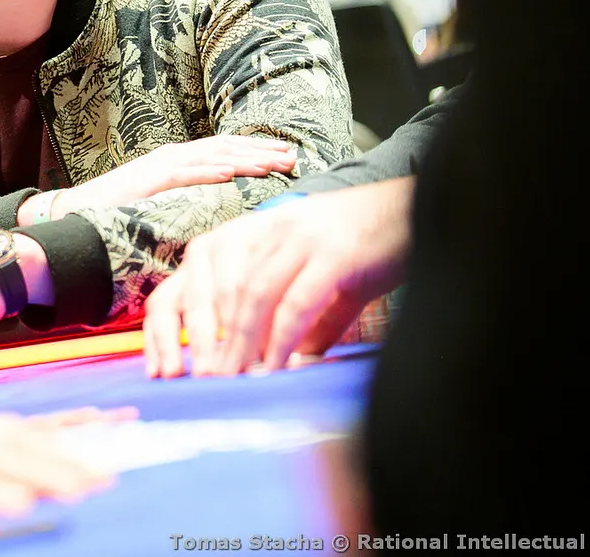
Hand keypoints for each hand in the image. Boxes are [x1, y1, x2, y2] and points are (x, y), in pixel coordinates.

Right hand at [52, 135, 297, 213]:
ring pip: (211, 157)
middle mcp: (174, 155)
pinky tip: (229, 172)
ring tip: (272, 163)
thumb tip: (221, 204)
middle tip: (293, 156)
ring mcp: (161, 165)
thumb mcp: (164, 199)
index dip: (257, 150)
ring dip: (244, 158)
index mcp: (180, 158)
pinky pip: (182, 174)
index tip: (287, 156)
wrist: (77, 210)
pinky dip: (207, 171)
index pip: (227, 150)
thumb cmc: (120, 208)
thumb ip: (190, 196)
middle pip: (226, 148)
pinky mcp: (147, 179)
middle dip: (261, 152)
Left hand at [143, 178, 411, 377]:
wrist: (423, 206)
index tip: (167, 363)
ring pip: (251, 293)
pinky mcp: (332, 253)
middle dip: (202, 336)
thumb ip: (301, 318)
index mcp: (255, 228)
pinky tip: (276, 368)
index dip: (176, 315)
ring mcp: (299, 237)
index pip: (196, 268)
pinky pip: (295, 300)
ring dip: (239, 343)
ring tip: (233, 382)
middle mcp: (269, 226)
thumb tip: (291, 363)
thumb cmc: (369, 245)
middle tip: (200, 382)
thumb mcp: (320, 277)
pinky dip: (281, 338)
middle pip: (216, 282)